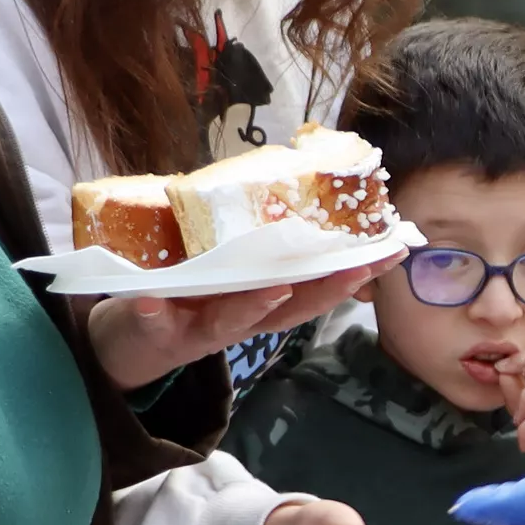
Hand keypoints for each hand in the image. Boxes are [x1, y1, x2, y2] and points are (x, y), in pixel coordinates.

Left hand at [86, 264, 384, 393]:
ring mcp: (200, 327)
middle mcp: (241, 317)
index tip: (391, 251)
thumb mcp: (227, 273)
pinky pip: (152, 319)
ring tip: (272, 288)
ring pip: (233, 320)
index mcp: (261, 297)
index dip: (353, 272)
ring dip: (254, 305)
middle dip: (324, 290)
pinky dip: (152, 310)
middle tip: (356, 270)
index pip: (315, 286)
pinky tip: (149, 298)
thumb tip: (292, 183)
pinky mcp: (154, 329)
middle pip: (289, 308)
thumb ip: (254, 243)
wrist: (133, 341)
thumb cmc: (190, 297)